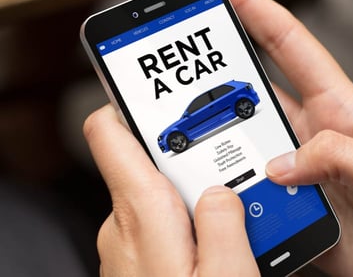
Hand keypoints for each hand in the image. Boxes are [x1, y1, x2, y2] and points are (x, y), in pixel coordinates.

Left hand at [84, 106, 258, 275]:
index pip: (109, 133)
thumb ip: (225, 223)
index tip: (165, 98)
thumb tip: (221, 191)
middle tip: (239, 193)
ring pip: (161, 203)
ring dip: (199, 209)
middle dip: (199, 173)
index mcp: (142, 217)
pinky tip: (216, 255)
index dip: (132, 105)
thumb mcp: (227, 274)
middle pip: (153, 169)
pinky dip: (190, 233)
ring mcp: (126, 248)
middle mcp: (123, 228)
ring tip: (235, 235)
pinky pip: (161, 230)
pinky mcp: (135, 264)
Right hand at [220, 0, 352, 275]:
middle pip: (257, 99)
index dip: (260, 13)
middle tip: (179, 81)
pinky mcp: (300, 215)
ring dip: (224, 154)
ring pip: (249, 153)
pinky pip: (258, 203)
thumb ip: (340, 160)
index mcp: (345, 113)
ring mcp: (306, 178)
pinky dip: (237, 203)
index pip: (295, 49)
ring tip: (194, 156)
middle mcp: (319, 140)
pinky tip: (224, 208)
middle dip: (219, 82)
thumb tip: (282, 163)